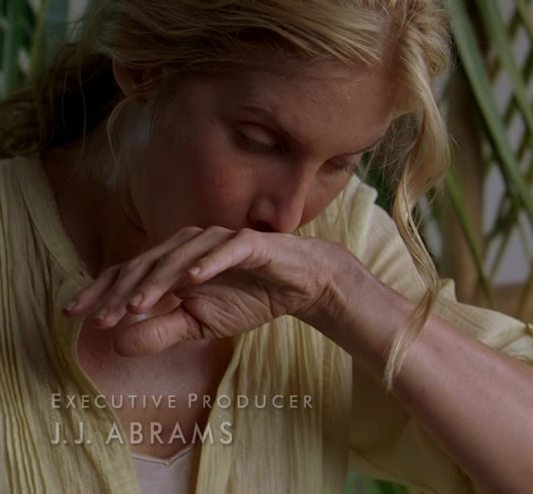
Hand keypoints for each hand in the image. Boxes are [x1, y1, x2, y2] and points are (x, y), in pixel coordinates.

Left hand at [63, 226, 349, 355]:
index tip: (75, 315)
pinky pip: (225, 251)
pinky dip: (209, 262)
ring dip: (158, 280)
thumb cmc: (247, 297)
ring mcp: (218, 240)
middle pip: (148, 263)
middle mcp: (189, 244)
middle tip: (105, 319)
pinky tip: (192, 280)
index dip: (103, 291)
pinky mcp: (249, 243)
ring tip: (139, 306)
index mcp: (173, 262)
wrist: (298, 285)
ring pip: (180, 257)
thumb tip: (118, 345)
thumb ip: (162, 332)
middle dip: (124, 292)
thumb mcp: (200, 324)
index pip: (130, 273)